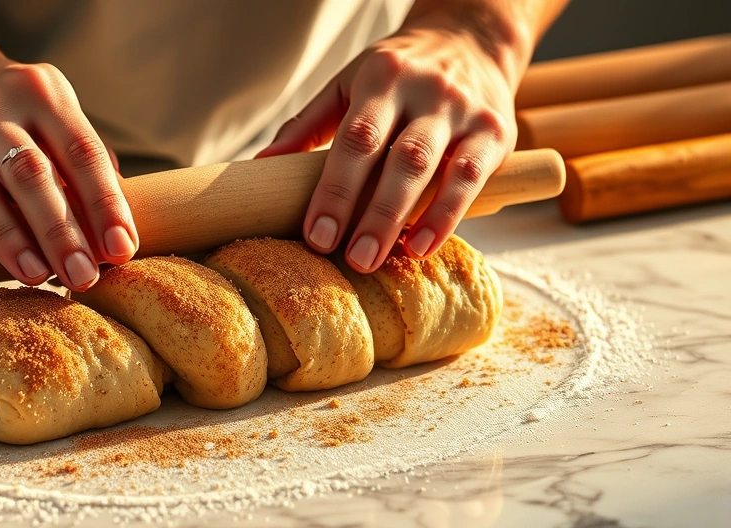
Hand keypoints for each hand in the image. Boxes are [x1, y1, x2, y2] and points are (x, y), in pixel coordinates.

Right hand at [0, 54, 136, 289]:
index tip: (124, 249)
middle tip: (91, 275)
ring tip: (63, 277)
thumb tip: (119, 223)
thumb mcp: (45, 120)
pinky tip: (24, 268)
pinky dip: (3, 238)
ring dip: (41, 238)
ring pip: (10, 185)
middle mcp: (7, 99)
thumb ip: (80, 163)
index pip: (86, 152)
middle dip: (72, 230)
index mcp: (47, 92)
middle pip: (47, 172)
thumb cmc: (5, 115)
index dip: (108, 204)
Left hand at [257, 6, 525, 271]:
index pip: (356, 138)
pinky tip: (423, 246)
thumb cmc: (398, 72)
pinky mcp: (495, 132)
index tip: (317, 236)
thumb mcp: (349, 83)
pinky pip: (471, 177)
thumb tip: (260, 165)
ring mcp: (464, 111)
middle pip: (398, 158)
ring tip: (379, 259)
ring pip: (435, 169)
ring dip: (406, 219)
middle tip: (350, 260)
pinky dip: (448, 215)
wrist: (471, 39)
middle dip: (371, 213)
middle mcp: (426, 90)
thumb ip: (308, 124)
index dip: (336, 190)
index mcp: (382, 77)